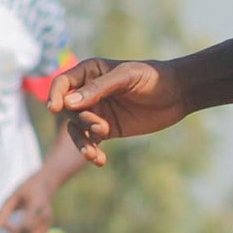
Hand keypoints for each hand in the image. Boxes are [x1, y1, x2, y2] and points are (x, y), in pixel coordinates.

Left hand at [0, 174, 56, 232]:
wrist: (45, 185)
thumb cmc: (26, 190)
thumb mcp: (13, 196)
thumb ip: (4, 212)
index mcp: (38, 205)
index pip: (27, 226)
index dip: (14, 232)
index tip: (4, 227)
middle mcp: (45, 216)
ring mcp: (48, 223)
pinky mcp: (48, 229)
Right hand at [44, 58, 194, 165]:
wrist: (178, 94)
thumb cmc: (153, 77)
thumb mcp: (127, 77)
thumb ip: (99, 88)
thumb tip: (68, 102)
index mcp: (90, 72)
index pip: (63, 83)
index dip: (55, 95)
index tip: (55, 108)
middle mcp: (88, 92)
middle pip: (68, 109)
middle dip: (80, 120)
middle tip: (101, 128)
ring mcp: (96, 112)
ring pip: (77, 129)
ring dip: (82, 141)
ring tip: (93, 153)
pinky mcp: (107, 129)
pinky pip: (91, 142)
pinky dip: (91, 152)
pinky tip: (99, 160)